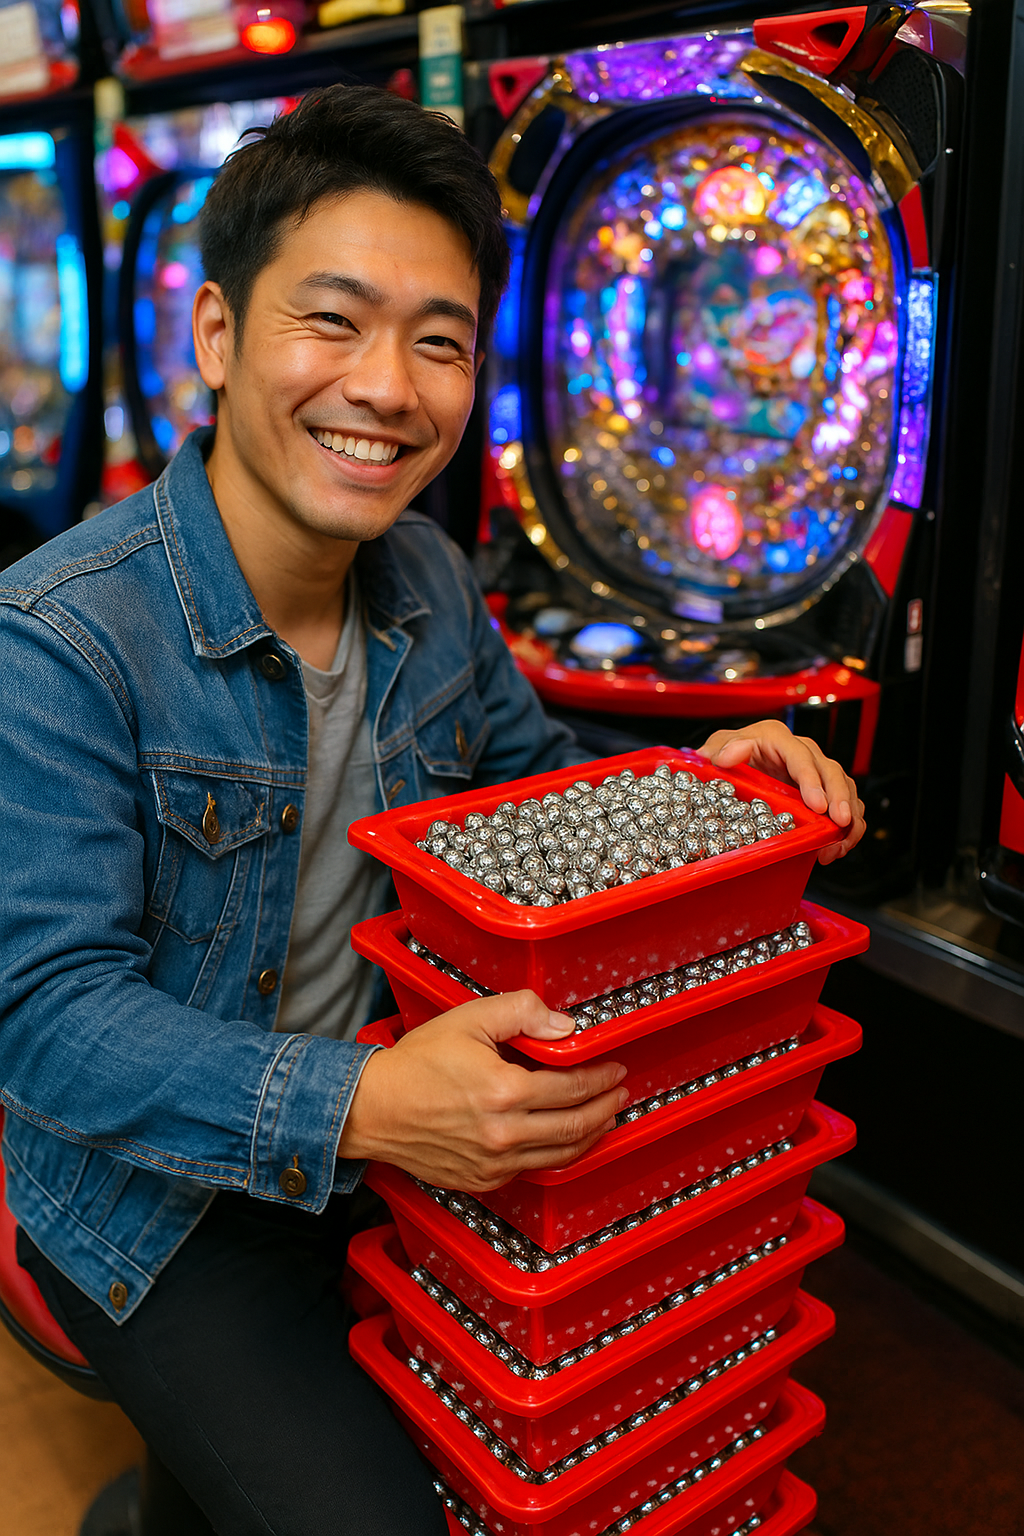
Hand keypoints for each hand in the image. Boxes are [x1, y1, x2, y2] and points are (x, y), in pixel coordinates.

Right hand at [337, 991, 627, 1190]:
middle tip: (620, 1093)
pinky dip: (557, 1154)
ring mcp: (494, 1163)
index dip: (601, 1079)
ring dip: (590, 1135)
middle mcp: (504, 1134)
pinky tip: (564, 1139)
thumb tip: (564, 1025)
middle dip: (606, 1108)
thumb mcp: (468, 1019)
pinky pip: (533, 1170)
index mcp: (504, 1091)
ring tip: (605, 1118)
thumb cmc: (416, 1063)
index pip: (572, 1088)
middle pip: (575, 1126)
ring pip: (560, 1156)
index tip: (615, 1069)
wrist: (372, 1109)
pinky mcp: (482, 1181)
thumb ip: (520, 1012)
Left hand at [697, 719, 865, 865]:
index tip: (818, 804)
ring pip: (845, 789)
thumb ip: (721, 749)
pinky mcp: (823, 790)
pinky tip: (837, 847)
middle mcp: (802, 752)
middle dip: (840, 798)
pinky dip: (848, 828)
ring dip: (849, 817)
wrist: (731, 764)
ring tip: (838, 844)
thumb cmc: (727, 753)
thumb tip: (726, 756)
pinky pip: (846, 805)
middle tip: (840, 822)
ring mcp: (816, 771)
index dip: (812, 780)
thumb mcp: (718, 748)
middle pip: (831, 771)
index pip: (800, 756)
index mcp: (777, 738)